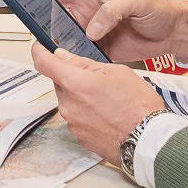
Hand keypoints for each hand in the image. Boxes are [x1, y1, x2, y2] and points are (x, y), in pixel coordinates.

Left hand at [29, 44, 165, 166]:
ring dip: (82, 96)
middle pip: (60, 83)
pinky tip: (107, 113)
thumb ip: (85, 64)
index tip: (41, 47)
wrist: (148, 140)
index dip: (40, 51)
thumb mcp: (116, 72)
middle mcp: (68, 104)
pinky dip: (87, 112)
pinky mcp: (79, 137)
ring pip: (70, 100)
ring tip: (108, 99)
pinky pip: (77, 117)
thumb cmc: (138, 106)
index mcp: (74, 83)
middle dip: (73, 78)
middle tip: (97, 79)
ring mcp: (72, 123)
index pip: (43, 62)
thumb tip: (64, 56)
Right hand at [52, 0, 187, 65]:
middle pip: (57, 20)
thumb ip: (112, 11)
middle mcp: (89, 14)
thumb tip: (92, 29)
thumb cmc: (158, 9)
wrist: (174, 33)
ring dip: (61, 48)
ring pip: (67, 40)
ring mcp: (94, 33)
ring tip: (56, 55)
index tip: (27, 5)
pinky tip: (75, 66)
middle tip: (40, 39)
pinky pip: (82, 57)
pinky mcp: (101, 51)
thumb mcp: (136, 1)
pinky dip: (77, 62)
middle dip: (47, 29)